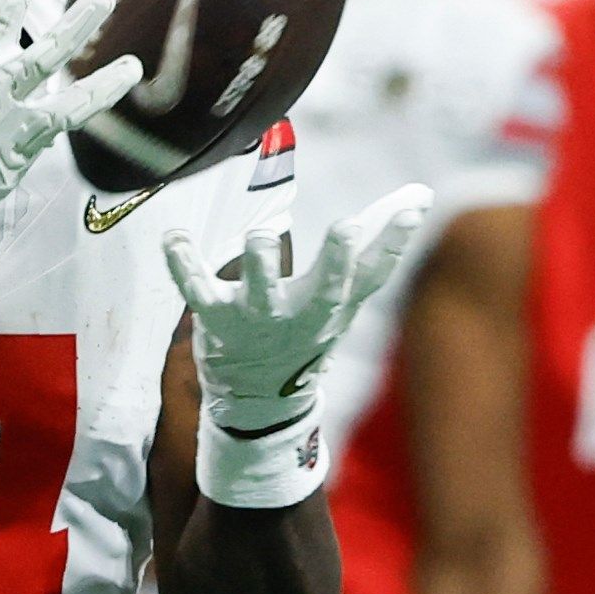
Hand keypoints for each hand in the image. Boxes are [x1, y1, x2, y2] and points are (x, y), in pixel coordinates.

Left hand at [165, 182, 430, 435]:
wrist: (258, 397)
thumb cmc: (307, 330)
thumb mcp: (345, 298)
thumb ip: (377, 251)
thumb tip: (421, 196)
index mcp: (336, 305)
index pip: (374, 273)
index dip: (395, 241)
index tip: (412, 208)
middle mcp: (300, 313)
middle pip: (325, 289)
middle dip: (336, 259)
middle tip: (347, 228)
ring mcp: (257, 317)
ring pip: (259, 289)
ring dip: (260, 261)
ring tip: (260, 236)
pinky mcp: (215, 318)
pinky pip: (195, 287)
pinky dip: (181, 261)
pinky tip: (173, 236)